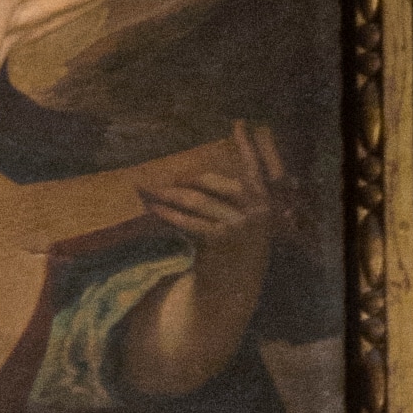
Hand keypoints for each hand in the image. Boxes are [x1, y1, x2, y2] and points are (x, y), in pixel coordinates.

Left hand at [138, 118, 284, 253]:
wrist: (234, 290)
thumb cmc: (235, 252)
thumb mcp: (242, 223)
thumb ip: (229, 200)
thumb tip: (194, 179)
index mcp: (265, 201)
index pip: (256, 167)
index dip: (247, 145)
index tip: (240, 122)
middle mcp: (256, 210)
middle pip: (212, 181)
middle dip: (184, 179)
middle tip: (161, 178)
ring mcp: (239, 224)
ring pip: (195, 200)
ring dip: (167, 195)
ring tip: (148, 189)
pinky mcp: (220, 238)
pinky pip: (187, 221)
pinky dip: (168, 214)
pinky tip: (154, 208)